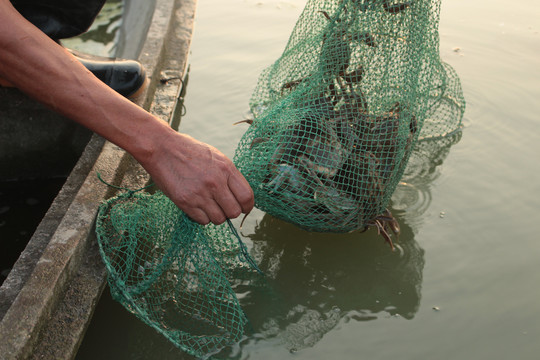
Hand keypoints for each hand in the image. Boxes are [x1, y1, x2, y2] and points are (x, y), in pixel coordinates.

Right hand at [139, 130, 253, 224]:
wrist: (162, 148)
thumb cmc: (189, 151)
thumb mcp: (215, 157)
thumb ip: (228, 175)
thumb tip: (239, 196)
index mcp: (226, 168)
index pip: (247, 196)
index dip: (247, 206)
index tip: (243, 208)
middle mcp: (215, 182)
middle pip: (234, 212)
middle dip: (230, 212)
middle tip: (223, 207)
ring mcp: (200, 193)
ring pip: (219, 219)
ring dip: (216, 216)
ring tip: (208, 206)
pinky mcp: (186, 202)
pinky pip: (203, 221)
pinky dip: (202, 217)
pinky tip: (197, 206)